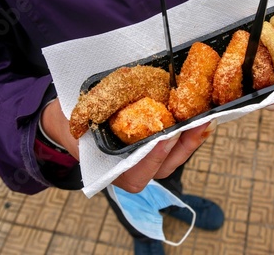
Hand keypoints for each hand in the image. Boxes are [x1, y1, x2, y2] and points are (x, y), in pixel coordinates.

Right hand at [40, 99, 215, 192]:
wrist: (69, 121)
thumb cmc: (72, 121)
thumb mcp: (74, 118)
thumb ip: (87, 115)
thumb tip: (104, 99)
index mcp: (109, 170)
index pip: (137, 174)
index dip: (153, 158)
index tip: (166, 136)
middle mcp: (130, 170)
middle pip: (164, 168)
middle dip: (183, 147)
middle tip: (197, 124)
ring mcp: (144, 160)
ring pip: (173, 159)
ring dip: (191, 140)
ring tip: (205, 119)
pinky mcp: (153, 147)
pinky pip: (174, 147)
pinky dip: (187, 134)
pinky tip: (200, 118)